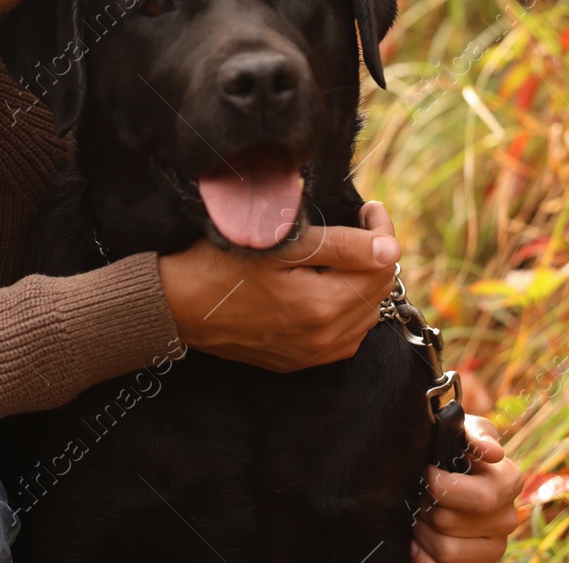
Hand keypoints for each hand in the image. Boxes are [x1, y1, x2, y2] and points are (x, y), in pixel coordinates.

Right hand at [156, 201, 400, 372]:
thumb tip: (391, 248)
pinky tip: (328, 288)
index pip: (381, 265)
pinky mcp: (300, 361)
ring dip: (362, 282)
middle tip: (357, 224)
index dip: (382, 230)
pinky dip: (346, 309)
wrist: (178, 306)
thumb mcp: (280, 246)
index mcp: (322, 307)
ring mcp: (313, 355)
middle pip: (377, 291)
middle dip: (374, 255)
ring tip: (342, 254)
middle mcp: (325, 339)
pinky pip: (345, 336)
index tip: (368, 207)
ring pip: (365, 315)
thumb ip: (341, 247)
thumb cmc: (221, 266)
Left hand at [412, 415, 522, 562]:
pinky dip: (423, 555)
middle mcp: (508, 517)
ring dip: (421, 530)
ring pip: (445, 550)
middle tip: (418, 494)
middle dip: (424, 506)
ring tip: (418, 514)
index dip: (443, 486)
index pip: (481, 497)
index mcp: (510, 481)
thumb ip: (474, 434)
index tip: (427, 471)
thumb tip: (493, 453)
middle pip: (450, 522)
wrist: (445, 473)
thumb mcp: (464, 429)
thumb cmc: (454, 448)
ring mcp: (495, 545)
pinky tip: (418, 540)